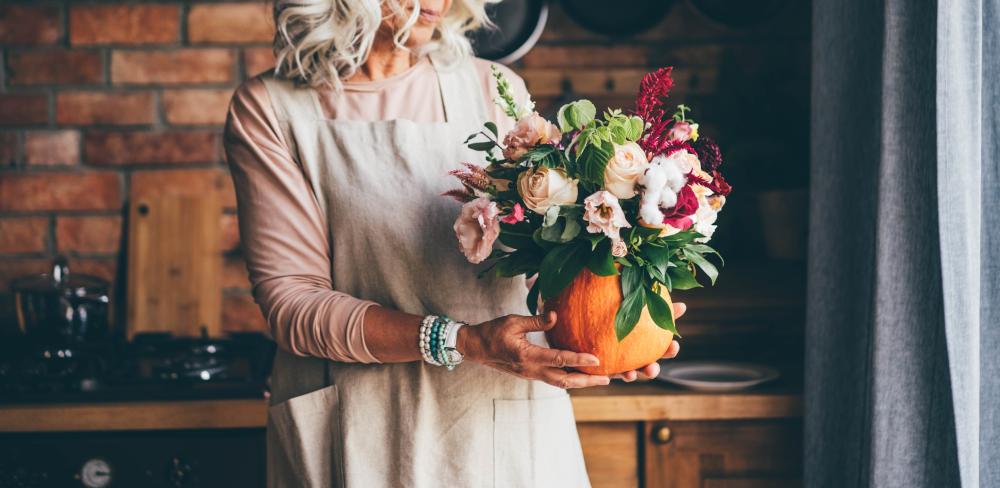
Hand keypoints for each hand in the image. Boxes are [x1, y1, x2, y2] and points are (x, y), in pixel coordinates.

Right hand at [459, 311, 610, 388]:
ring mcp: (531, 374)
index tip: (597, 359)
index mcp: (527, 356)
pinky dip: (568, 378)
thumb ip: (536, 320)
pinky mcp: (530, 373)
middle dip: (586, 381)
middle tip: (606, 379)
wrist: (475, 348)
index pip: (559, 359)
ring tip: (598, 379)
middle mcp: (531, 369)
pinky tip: (579, 373)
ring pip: (560, 382)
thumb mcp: (513, 321)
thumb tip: (555, 315)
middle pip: (564, 380)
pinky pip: (553, 378)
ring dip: (580, 381)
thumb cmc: (492, 331)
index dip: (579, 359)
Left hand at [612, 302, 685, 381]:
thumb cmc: (628, 318)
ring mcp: (623, 365)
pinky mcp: (608, 367)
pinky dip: (606, 375)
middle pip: (649, 368)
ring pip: (630, 374)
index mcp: (649, 346)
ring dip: (632, 376)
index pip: (664, 351)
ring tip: (631, 375)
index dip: (670, 350)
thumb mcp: (643, 312)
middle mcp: (638, 358)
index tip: (675, 345)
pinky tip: (605, 376)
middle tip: (652, 370)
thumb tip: (683, 306)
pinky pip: (607, 373)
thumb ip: (660, 312)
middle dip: (652, 370)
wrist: (603, 327)